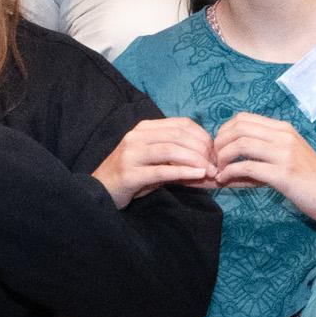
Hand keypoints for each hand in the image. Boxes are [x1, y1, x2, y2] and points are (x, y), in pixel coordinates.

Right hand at [95, 115, 218, 204]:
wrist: (99, 191)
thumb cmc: (132, 176)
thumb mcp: (156, 162)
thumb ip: (179, 160)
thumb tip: (210, 166)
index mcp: (144, 128)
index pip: (181, 124)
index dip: (203, 136)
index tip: (215, 152)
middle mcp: (137, 137)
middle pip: (178, 135)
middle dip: (202, 149)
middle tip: (216, 164)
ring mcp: (131, 154)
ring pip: (171, 150)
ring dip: (195, 160)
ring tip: (210, 171)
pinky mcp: (129, 174)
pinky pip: (161, 170)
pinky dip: (183, 172)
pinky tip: (198, 175)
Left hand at [206, 112, 315, 230]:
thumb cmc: (311, 179)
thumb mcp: (290, 154)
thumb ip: (267, 148)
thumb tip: (235, 150)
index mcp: (283, 129)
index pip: (243, 118)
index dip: (224, 131)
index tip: (219, 148)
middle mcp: (283, 136)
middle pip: (238, 128)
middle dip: (218, 143)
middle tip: (213, 160)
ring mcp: (284, 154)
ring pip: (240, 145)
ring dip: (222, 158)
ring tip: (218, 171)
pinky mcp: (283, 174)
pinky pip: (247, 167)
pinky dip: (229, 173)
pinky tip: (225, 180)